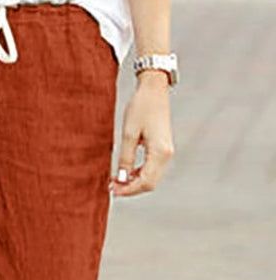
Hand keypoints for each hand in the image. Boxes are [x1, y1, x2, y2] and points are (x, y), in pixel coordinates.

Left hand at [110, 71, 174, 196]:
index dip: (128, 189)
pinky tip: (127, 172)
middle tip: (112, 187)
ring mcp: (167, 152)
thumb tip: (122, 178)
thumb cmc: (141, 107)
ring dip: (135, 182)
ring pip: (152, 177)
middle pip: (150, 183)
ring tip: (117, 180)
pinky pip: (152, 168)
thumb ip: (125, 158)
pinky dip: (139, 173)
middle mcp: (167, 155)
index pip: (145, 182)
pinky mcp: (163, 148)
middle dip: (131, 188)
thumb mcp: (129, 133)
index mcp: (160, 152)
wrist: (154, 89)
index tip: (112, 190)